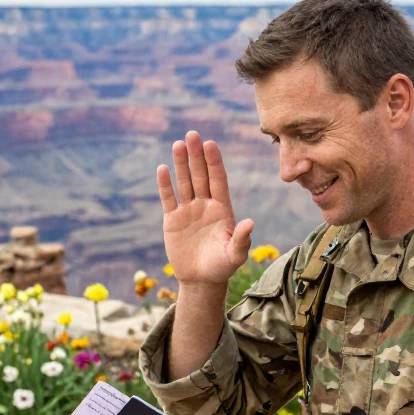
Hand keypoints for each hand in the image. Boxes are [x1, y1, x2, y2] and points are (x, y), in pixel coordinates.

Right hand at [157, 131, 254, 286]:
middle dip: (197, 155)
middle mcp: (205, 205)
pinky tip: (163, 168)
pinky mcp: (172, 220)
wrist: (201, 280)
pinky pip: (168, 198)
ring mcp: (188, 210)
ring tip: (178, 144)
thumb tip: (250, 223)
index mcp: (222, 209)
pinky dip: (165, 184)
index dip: (215, 162)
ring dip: (181, 163)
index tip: (211, 144)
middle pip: (201, 175)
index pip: (218, 180)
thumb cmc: (222, 267)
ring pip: (184, 182)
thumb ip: (241, 239)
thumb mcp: (234, 255)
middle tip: (192, 134)